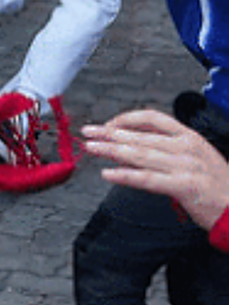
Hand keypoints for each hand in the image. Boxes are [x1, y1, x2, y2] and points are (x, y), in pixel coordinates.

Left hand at [82, 109, 228, 231]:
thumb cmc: (218, 186)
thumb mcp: (196, 158)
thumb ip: (167, 150)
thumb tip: (132, 148)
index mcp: (190, 137)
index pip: (153, 118)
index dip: (127, 119)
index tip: (108, 124)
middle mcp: (186, 148)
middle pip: (140, 136)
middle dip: (109, 134)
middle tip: (88, 132)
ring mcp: (185, 166)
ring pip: (140, 155)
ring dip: (111, 150)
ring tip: (91, 147)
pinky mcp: (184, 187)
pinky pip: (148, 179)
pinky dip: (125, 176)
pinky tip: (109, 174)